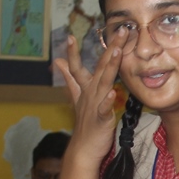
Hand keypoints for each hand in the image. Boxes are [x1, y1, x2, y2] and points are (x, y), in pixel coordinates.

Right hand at [52, 31, 127, 166]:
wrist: (84, 149)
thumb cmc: (86, 123)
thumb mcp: (77, 97)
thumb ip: (70, 78)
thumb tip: (58, 61)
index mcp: (86, 88)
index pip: (79, 66)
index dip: (73, 51)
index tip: (70, 35)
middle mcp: (90, 93)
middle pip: (99, 67)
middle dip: (110, 47)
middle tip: (120, 30)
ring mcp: (95, 104)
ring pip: (103, 82)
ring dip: (109, 67)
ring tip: (117, 52)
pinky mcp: (101, 118)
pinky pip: (104, 108)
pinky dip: (107, 100)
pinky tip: (112, 93)